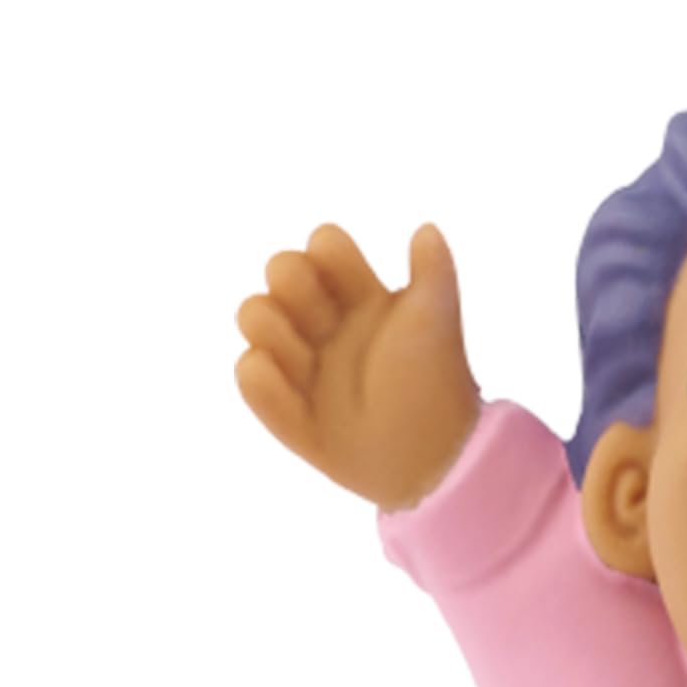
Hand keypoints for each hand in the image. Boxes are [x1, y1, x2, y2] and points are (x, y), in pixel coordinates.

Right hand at [235, 224, 481, 509]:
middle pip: (281, 268)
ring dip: (269, 324)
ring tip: (306, 358)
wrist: (431, 458)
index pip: (324, 245)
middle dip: (293, 285)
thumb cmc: (436, 385)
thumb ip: (434, 274)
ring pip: (253, 313)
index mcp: (360, 295)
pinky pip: (249, 374)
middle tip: (325, 322)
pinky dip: (262, 376)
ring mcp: (302, 362)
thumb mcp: (437, 324)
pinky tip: (296, 393)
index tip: (356, 288)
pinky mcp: (286, 404)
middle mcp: (326, 322)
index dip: (328, 255)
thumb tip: (427, 228)